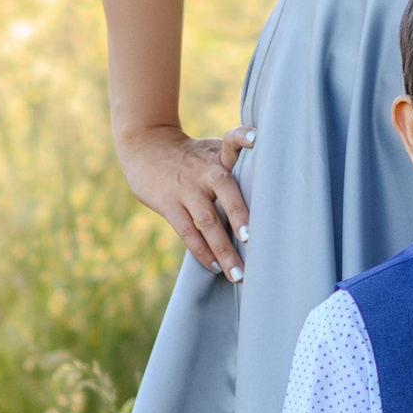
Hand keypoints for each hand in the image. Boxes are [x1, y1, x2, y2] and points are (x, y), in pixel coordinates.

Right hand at [116, 120, 256, 278]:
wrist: (146, 146)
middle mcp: (205, 172)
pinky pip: (187, 232)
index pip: (233, 141)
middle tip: (253, 241)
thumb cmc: (192, 154)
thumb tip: (266, 194)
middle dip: (240, 218)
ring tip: (238, 274)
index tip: (256, 139)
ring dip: (223, 250)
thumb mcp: (213, 149)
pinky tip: (214, 267)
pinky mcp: (169, 205)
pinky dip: (202, 251)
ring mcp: (186, 189)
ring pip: (208, 222)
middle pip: (226, 193)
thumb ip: (236, 166)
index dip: (243, 138)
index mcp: (219, 156)